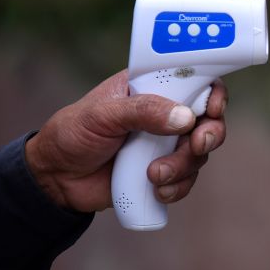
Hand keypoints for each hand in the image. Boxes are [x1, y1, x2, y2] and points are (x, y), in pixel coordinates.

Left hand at [23, 70, 227, 212]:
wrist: (56, 179)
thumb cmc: (73, 134)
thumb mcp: (102, 114)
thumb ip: (143, 111)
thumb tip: (185, 118)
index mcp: (154, 87)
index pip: (196, 81)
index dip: (213, 92)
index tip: (213, 108)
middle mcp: (167, 114)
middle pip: (210, 119)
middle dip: (210, 134)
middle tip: (197, 145)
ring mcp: (168, 144)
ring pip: (200, 153)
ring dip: (183, 166)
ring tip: (153, 174)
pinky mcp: (166, 171)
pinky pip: (188, 179)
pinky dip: (177, 187)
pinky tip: (156, 189)